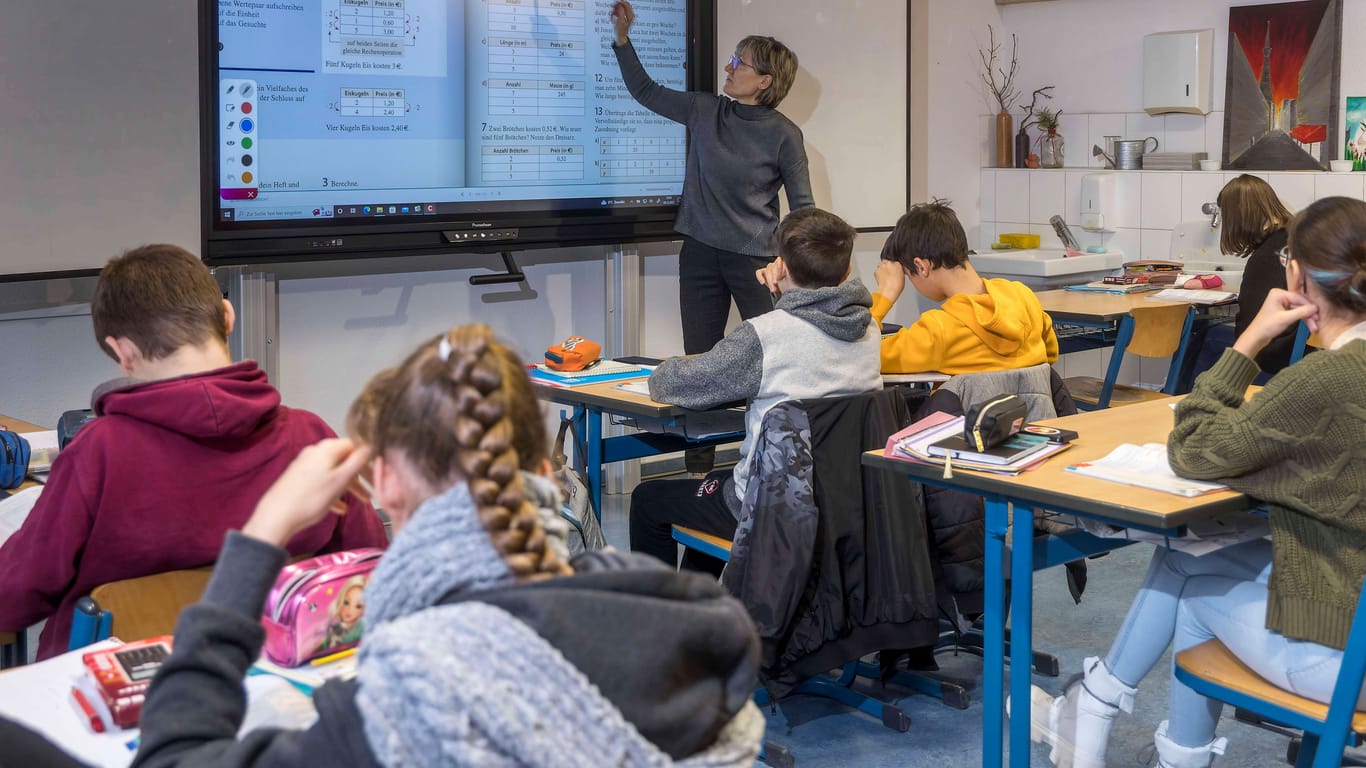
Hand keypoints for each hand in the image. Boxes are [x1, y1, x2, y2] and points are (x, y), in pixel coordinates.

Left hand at [242, 439, 372, 547]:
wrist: (276, 516)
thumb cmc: (312, 498)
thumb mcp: (341, 480)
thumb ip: (358, 461)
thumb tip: (370, 445)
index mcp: (327, 449)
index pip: (355, 445)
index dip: (368, 460)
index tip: (376, 476)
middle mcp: (315, 452)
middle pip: (344, 460)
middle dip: (359, 478)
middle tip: (370, 493)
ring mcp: (305, 465)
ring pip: (334, 472)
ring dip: (348, 487)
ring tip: (359, 503)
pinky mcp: (298, 478)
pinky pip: (322, 482)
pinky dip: (333, 492)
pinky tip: (339, 509)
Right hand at [610, 1, 633, 45]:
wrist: (620, 37)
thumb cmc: (621, 31)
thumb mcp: (620, 21)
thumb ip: (621, 12)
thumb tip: (620, 5)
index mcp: (630, 15)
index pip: (627, 4)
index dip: (621, 2)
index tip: (615, 1)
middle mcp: (629, 14)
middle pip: (623, 5)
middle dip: (617, 6)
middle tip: (612, 8)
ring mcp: (626, 16)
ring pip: (620, 8)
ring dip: (615, 10)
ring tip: (612, 16)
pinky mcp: (622, 17)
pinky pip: (618, 12)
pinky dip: (614, 13)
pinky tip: (612, 17)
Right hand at [755, 257, 785, 294]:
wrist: (783, 290)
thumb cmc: (788, 283)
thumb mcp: (790, 278)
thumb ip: (788, 272)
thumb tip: (787, 267)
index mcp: (783, 263)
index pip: (779, 261)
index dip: (779, 268)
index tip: (781, 276)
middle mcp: (775, 264)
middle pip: (772, 267)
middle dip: (773, 276)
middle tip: (776, 283)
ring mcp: (768, 268)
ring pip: (767, 271)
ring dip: (769, 281)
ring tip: (773, 289)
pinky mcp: (762, 272)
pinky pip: (758, 272)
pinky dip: (760, 277)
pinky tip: (763, 283)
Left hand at [875, 260, 906, 303]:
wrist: (888, 291)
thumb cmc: (896, 286)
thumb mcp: (902, 277)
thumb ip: (899, 271)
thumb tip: (897, 271)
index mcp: (897, 264)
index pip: (895, 262)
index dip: (894, 267)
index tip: (894, 271)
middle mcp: (889, 263)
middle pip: (888, 262)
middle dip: (888, 266)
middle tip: (889, 273)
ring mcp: (882, 266)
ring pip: (881, 265)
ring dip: (883, 269)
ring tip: (885, 276)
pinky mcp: (876, 271)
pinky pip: (877, 270)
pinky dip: (879, 273)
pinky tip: (882, 278)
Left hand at [1232, 288, 1318, 359]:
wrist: (1256, 337)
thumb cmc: (1267, 326)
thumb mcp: (1286, 319)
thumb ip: (1301, 312)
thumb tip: (1316, 308)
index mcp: (1278, 293)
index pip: (1299, 298)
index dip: (1310, 307)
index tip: (1319, 314)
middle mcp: (1280, 296)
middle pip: (1300, 304)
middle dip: (1309, 314)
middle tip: (1318, 323)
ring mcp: (1282, 303)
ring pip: (1300, 310)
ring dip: (1307, 319)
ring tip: (1315, 328)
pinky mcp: (1283, 311)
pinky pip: (1296, 313)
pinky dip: (1302, 319)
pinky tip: (1310, 326)